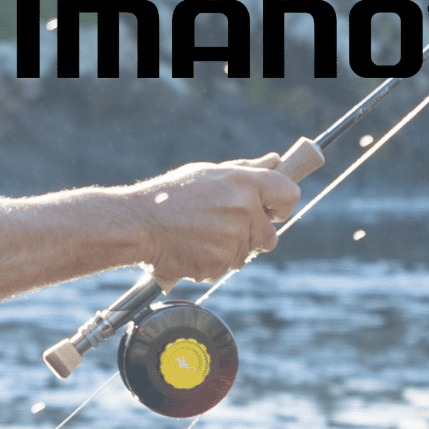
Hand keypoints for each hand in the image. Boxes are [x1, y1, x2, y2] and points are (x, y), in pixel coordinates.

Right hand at [131, 153, 301, 289]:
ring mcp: (233, 239)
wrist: (138, 223)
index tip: (271, 209)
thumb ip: (247, 170)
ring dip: (231, 249)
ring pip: (247, 253)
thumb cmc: (172, 195)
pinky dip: (214, 262)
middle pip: (270, 235)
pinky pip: (227, 267)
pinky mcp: (220, 263)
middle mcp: (243, 210)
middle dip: (253, 234)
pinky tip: (194, 247)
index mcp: (244, 183)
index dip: (282, 204)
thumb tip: (277, 161)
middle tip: (224, 225)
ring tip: (201, 234)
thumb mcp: (210, 173)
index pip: (289, 194)